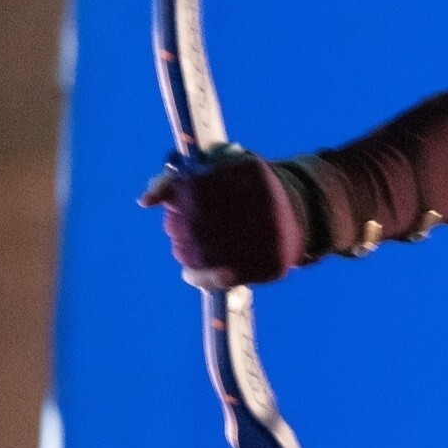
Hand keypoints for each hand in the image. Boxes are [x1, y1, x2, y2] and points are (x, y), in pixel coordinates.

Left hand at [139, 151, 306, 288]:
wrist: (300, 213)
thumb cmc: (246, 189)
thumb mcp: (220, 170)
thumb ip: (178, 178)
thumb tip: (146, 200)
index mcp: (250, 174)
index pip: (194, 189)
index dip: (173, 200)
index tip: (170, 205)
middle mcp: (265, 205)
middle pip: (198, 223)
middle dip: (177, 228)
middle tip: (174, 228)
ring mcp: (270, 238)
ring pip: (207, 253)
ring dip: (184, 252)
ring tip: (183, 248)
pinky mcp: (271, 265)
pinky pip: (224, 278)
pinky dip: (199, 277)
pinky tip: (191, 272)